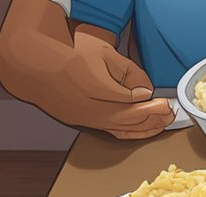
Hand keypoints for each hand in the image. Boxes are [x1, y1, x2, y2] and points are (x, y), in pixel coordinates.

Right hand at [42, 29, 173, 139]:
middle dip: (153, 116)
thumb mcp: (103, 53)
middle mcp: (87, 107)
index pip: (127, 100)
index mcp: (91, 85)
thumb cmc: (69, 55)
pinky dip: (134, 133)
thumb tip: (145, 91)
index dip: (148, 102)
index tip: (163, 99)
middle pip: (127, 117)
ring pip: (122, 128)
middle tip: (169, 110)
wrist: (36, 65)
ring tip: (165, 120)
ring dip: (147, 126)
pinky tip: (149, 129)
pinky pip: (115, 133)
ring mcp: (85, 118)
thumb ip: (128, 72)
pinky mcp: (85, 124)